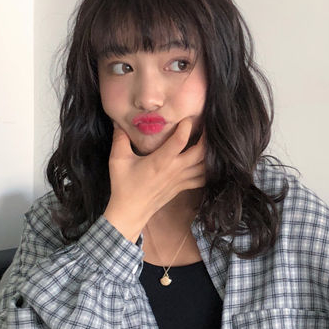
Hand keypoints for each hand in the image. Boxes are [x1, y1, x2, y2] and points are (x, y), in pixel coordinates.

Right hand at [102, 118, 205, 241]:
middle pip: (200, 152)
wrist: (131, 211)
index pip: (180, 140)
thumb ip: (120, 139)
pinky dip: (208, 170)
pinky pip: (201, 179)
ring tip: (210, 141)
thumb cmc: (124, 185)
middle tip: (207, 125)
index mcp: (161, 160)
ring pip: (204, 166)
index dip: (187, 126)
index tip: (187, 116)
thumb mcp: (118, 160)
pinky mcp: (182, 187)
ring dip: (209, 153)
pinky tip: (209, 162)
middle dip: (206, 137)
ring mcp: (180, 179)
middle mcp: (175, 169)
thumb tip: (118, 122)